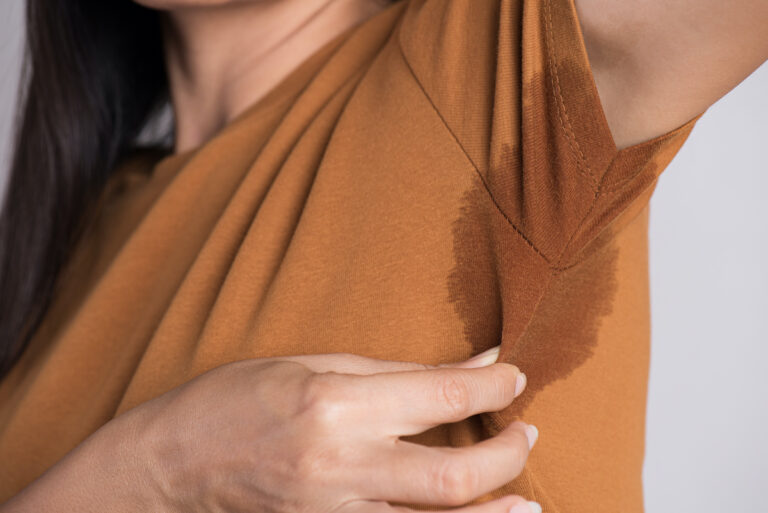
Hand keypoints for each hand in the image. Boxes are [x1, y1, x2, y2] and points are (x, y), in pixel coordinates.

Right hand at [126, 346, 539, 512]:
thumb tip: (471, 365)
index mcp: (335, 404)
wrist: (171, 466)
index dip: (495, 386)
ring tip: (527, 501)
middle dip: (507, 454)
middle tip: (527, 433)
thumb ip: (399, 371)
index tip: (514, 376)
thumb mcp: (314, 364)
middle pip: (453, 475)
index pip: (442, 398)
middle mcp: (340, 465)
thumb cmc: (236, 399)